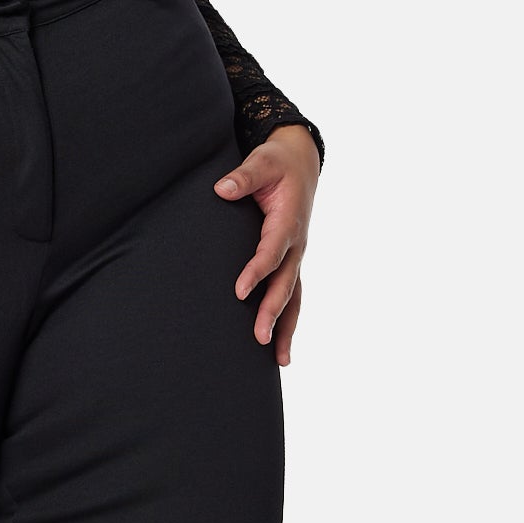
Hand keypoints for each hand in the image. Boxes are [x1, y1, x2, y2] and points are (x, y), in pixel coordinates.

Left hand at [214, 124, 319, 364]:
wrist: (301, 162)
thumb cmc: (277, 163)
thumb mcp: (262, 162)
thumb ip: (243, 176)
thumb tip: (222, 189)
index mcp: (288, 221)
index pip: (272, 252)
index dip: (257, 271)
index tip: (239, 291)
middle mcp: (296, 244)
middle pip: (286, 283)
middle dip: (273, 311)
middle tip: (259, 337)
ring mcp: (296, 256)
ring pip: (294, 296)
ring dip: (287, 327)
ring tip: (280, 360)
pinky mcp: (292, 261)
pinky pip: (292, 294)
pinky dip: (288, 319)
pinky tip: (279, 347)